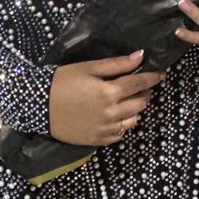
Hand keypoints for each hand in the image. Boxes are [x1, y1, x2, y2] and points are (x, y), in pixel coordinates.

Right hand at [49, 52, 165, 146]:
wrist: (36, 105)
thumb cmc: (62, 81)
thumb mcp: (89, 68)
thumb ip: (117, 65)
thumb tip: (141, 57)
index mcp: (109, 93)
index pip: (140, 83)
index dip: (153, 77)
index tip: (161, 73)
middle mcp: (111, 114)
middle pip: (140, 102)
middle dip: (145, 92)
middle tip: (140, 84)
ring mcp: (105, 130)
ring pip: (133, 120)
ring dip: (135, 108)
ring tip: (127, 99)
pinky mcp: (97, 141)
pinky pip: (120, 134)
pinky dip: (124, 124)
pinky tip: (116, 115)